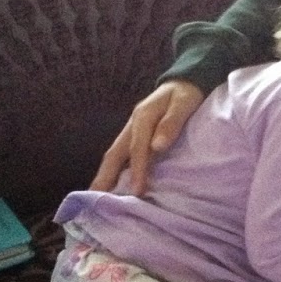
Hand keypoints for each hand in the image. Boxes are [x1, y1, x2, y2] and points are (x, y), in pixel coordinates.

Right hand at [89, 80, 204, 194]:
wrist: (184, 81)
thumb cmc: (186, 94)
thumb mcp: (183, 104)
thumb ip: (172, 123)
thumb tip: (158, 146)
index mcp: (143, 117)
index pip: (137, 148)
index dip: (136, 170)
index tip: (137, 191)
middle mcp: (132, 125)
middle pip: (114, 154)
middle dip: (104, 177)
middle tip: (95, 199)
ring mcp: (131, 130)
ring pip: (114, 155)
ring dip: (105, 175)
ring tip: (97, 197)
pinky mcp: (135, 135)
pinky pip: (121, 155)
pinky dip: (114, 170)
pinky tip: (113, 185)